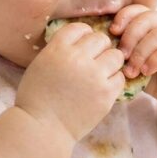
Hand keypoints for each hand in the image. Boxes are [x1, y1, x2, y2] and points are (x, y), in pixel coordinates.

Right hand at [15, 22, 125, 140]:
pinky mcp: (106, 94)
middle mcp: (78, 59)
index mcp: (58, 50)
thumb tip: (80, 42)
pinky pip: (120, 77)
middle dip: (99, 48)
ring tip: (101, 73)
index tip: (83, 45)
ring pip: (116, 56)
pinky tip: (103, 87)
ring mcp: (94, 77)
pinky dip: (114, 80)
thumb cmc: (36, 98)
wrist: (42, 128)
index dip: (83, 35)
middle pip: (101, 39)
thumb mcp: (40, 65)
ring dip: (110, 62)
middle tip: (94, 60)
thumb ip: (59, 51)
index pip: (80, 28)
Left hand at [111, 5, 156, 112]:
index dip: (123, 17)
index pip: (138, 9)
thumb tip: (101, 50)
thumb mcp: (136, 62)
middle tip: (121, 57)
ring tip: (132, 71)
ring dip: (141, 53)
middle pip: (147, 19)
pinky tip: (147, 71)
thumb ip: (124, 52)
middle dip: (130, 38)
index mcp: (156, 22)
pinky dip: (155, 60)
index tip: (112, 33)